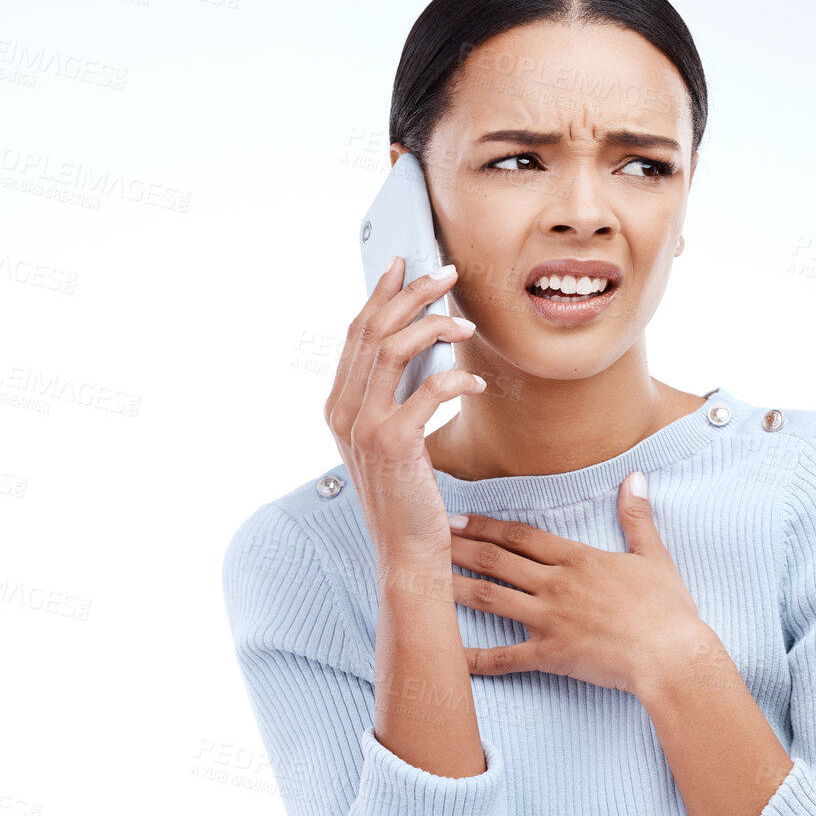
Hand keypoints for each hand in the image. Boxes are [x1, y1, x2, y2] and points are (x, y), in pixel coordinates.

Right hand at [324, 256, 481, 564]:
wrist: (407, 551)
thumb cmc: (408, 495)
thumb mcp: (393, 438)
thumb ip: (395, 395)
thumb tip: (421, 346)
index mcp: (339, 406)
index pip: (356, 334)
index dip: (380, 295)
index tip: (404, 265)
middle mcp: (343, 411)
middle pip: (373, 331)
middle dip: (411, 294)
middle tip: (446, 273)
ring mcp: (363, 426)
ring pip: (394, 350)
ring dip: (433, 326)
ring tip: (466, 323)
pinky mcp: (393, 443)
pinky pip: (427, 391)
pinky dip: (456, 379)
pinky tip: (476, 384)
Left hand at [448, 470, 714, 697]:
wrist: (672, 654)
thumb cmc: (668, 608)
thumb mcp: (655, 556)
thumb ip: (637, 517)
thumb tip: (635, 477)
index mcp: (579, 560)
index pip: (522, 537)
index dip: (487, 526)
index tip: (457, 518)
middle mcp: (556, 585)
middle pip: (497, 561)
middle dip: (458, 548)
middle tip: (426, 538)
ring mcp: (549, 620)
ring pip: (491, 599)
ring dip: (455, 587)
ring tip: (423, 579)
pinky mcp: (550, 655)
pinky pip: (503, 657)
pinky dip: (472, 657)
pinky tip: (446, 653)